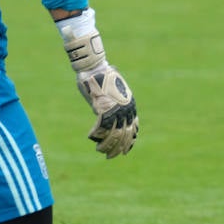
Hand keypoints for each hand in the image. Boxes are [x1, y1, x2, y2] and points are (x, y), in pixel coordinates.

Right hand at [56, 7, 138, 157]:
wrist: (94, 67)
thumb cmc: (101, 78)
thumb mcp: (112, 92)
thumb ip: (113, 105)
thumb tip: (107, 116)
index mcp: (130, 105)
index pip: (134, 128)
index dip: (129, 141)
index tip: (124, 151)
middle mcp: (125, 108)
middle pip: (125, 134)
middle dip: (118, 148)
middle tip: (110, 156)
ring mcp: (115, 109)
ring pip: (113, 134)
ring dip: (106, 145)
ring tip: (99, 150)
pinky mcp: (103, 108)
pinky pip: (101, 127)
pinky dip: (95, 134)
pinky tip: (90, 136)